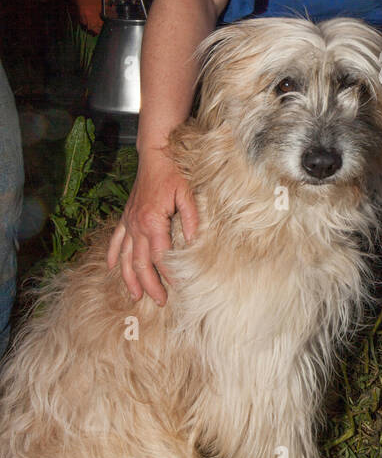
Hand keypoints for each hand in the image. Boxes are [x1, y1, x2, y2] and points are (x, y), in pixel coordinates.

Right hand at [107, 150, 198, 305]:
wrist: (155, 154)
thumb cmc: (173, 173)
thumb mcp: (187, 194)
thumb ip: (190, 219)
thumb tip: (193, 242)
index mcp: (152, 221)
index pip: (160, 256)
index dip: (168, 274)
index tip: (177, 289)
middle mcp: (136, 225)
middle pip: (141, 263)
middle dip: (149, 285)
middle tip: (158, 302)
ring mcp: (128, 222)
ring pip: (126, 257)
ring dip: (129, 278)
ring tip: (135, 295)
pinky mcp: (126, 217)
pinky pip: (116, 240)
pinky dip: (114, 255)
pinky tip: (112, 268)